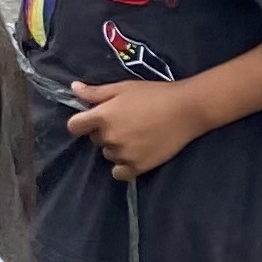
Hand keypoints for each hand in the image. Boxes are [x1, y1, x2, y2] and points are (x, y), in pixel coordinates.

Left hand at [64, 78, 217, 181]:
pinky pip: (119, 173)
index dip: (82, 123)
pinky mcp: (138, 167)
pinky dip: (124, 166)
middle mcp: (109, 137)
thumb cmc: (155, 94)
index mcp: (103, 116)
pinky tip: (136, 153)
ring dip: (117, 148)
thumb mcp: (123, 88)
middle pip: (95, 140)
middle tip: (127, 122)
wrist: (187, 109)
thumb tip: (74, 89)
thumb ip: (96, 92)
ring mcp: (123, 154)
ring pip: (109, 155)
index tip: (92, 120)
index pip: (74, 126)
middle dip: (105, 132)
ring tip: (138, 135)